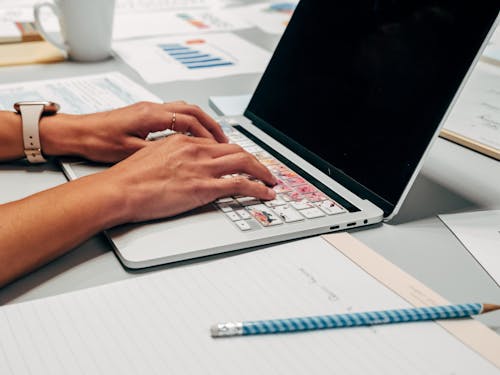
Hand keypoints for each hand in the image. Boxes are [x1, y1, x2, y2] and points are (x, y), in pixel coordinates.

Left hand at [40, 101, 227, 162]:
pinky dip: (188, 124)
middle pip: (192, 110)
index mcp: (150, 116)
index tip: (219, 146)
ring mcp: (148, 110)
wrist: (76, 132)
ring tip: (212, 139)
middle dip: (211, 125)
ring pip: (184, 110)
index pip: (189, 120)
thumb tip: (177, 159)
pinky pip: (174, 114)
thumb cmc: (97, 141)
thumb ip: (156, 152)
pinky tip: (191, 137)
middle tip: (224, 141)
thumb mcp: (129, 151)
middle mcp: (152, 108)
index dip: (207, 133)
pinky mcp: (144, 115)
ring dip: (201, 123)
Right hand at [101, 134, 276, 223]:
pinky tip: (265, 193)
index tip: (240, 160)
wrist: (120, 189)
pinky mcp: (204, 187)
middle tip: (262, 169)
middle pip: (236, 150)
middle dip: (254, 160)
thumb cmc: (129, 177)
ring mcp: (202, 167)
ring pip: (244, 162)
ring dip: (262, 172)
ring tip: (270, 181)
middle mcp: (196, 150)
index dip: (233, 153)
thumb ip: (171, 156)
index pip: (217, 144)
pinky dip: (258, 188)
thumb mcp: (151, 156)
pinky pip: (240, 184)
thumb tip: (180, 163)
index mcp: (183, 141)